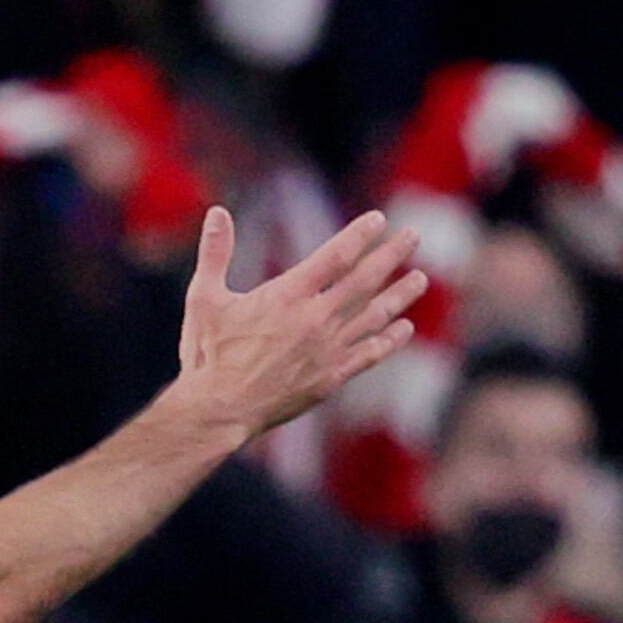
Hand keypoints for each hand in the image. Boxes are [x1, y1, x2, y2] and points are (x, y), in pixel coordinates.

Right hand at [172, 208, 426, 441]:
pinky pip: (370, 353)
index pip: (335, 256)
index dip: (359, 235)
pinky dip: (390, 339)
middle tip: (414, 236)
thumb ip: (215, 252)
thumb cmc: (207, 353)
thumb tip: (217, 212)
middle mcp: (316, 319)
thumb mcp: (203, 297)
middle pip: (365, 280)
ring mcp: (328, 349)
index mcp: (286, 296)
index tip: (379, 220)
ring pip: (375, 316)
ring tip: (420, 278)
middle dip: (391, 255)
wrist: (220, 409)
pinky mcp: (332, 377)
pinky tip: (403, 328)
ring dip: (400, 295)